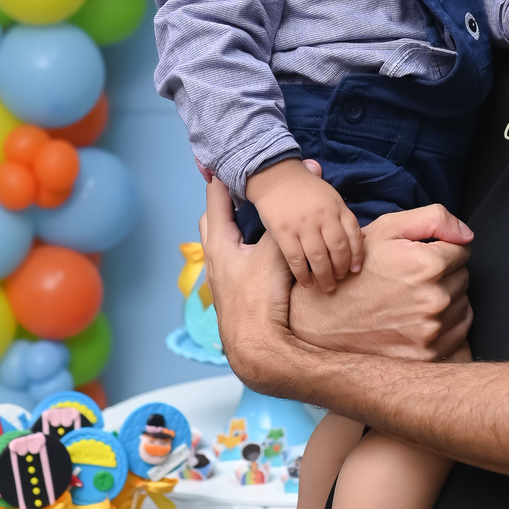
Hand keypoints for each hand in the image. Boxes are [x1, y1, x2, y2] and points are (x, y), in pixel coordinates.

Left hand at [200, 180, 297, 392]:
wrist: (257, 346)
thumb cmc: (259, 299)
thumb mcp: (273, 255)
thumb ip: (282, 227)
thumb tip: (297, 205)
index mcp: (219, 244)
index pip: (216, 200)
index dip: (220, 179)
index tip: (222, 162)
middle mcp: (215, 259)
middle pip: (212, 222)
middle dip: (222, 203)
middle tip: (234, 188)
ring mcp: (222, 277)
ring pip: (222, 243)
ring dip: (233, 227)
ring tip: (248, 216)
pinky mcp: (234, 292)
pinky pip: (234, 260)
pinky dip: (243, 248)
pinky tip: (259, 252)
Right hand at [245, 158, 363, 292]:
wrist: (276, 176)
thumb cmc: (306, 189)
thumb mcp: (331, 197)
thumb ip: (342, 217)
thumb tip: (361, 238)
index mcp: (338, 208)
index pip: (354, 236)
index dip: (357, 256)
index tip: (355, 270)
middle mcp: (323, 217)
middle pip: (338, 250)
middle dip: (341, 270)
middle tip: (339, 281)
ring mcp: (303, 225)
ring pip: (319, 258)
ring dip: (324, 277)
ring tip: (326, 287)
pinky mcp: (283, 232)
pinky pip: (296, 259)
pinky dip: (302, 275)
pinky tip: (306, 283)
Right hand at [289, 204, 472, 361]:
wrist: (323, 319)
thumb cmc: (356, 271)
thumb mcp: (386, 229)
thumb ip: (434, 220)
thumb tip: (468, 235)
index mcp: (428, 265)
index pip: (462, 252)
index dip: (441, 251)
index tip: (419, 258)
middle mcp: (435, 299)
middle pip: (463, 278)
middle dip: (444, 275)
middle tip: (411, 280)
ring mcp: (432, 330)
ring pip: (462, 305)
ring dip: (446, 300)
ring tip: (411, 299)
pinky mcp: (428, 354)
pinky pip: (458, 332)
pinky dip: (445, 325)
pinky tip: (417, 319)